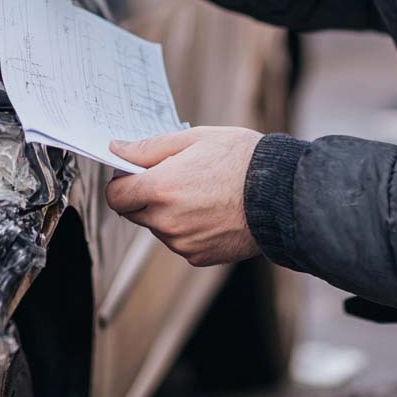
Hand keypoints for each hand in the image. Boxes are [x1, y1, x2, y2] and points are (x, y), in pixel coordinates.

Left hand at [106, 126, 262, 266]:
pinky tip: (211, 210)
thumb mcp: (193, 139)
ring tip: (201, 191)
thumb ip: (149, 148)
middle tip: (174, 176)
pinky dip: (187, 227)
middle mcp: (166, 221)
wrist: (281, 194)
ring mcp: (182, 243)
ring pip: (158, 227)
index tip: (136, 171)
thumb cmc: (240, 159)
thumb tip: (117, 149)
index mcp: (160, 189)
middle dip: (145, 195)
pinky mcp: (197, 257)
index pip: (116, 195)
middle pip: (134, 212)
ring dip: (167, 211)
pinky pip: (179, 241)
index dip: (121, 182)